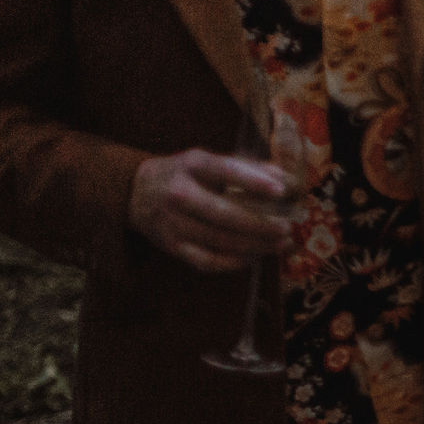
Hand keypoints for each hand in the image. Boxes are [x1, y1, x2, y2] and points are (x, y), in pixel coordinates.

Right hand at [127, 148, 292, 272]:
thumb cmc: (187, 175)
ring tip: (280, 245)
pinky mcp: (171, 245)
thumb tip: (285, 179)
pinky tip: (254, 257)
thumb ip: (247, 168)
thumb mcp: (209, 161)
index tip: (281, 191)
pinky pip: (208, 261)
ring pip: (220, 241)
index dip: (254, 181)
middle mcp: (179, 193)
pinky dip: (235, 262)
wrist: (135, 191)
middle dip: (260, 224)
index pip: (225, 171)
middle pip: (224, 214)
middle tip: (287, 229)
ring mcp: (172, 222)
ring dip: (255, 246)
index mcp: (192, 165)